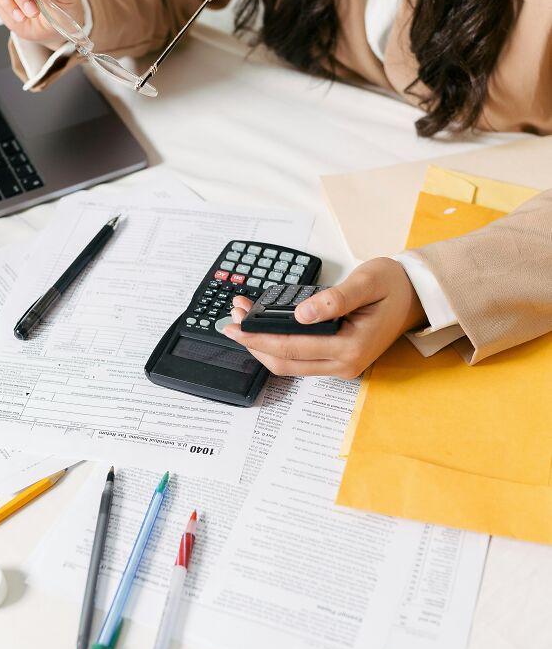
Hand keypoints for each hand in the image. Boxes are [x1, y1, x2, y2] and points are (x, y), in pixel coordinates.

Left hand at [223, 258, 426, 378]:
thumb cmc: (393, 286)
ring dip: (261, 344)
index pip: (293, 347)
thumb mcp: (367, 282)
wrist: (415, 296)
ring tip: (243, 319)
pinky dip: (277, 344)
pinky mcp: (335, 361)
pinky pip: (297, 358)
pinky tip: (263, 326)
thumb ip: (335, 299)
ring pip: (287, 364)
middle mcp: (344, 364)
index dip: (260, 337)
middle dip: (253, 342)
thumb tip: (302, 313)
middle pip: (284, 362)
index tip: (238, 323)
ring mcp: (339, 366)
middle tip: (232, 319)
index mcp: (351, 347)